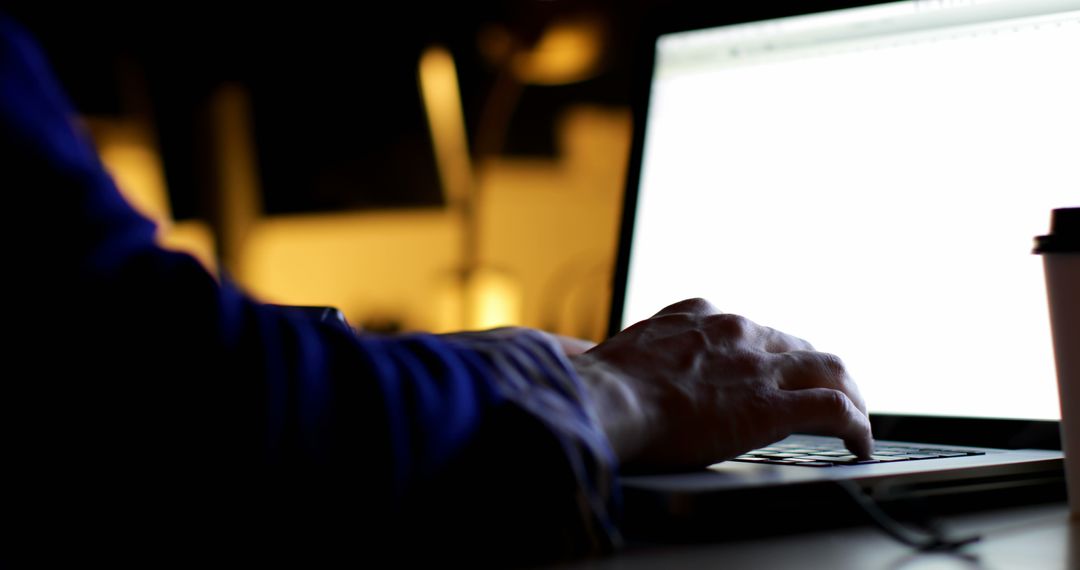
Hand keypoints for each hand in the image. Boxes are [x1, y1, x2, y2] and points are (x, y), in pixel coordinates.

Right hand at [571, 298, 871, 469]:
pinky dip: (856, 424)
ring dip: (848, 392)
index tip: (767, 369)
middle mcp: (736, 331)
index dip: (766, 351)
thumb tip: (629, 375)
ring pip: (829, 368)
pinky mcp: (773, 405)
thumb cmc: (602, 387)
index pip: (749, 328)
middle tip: (821, 395)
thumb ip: (646, 357)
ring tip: (855, 417)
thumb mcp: (624, 353)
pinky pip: (835, 409)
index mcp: (699, 316)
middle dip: (812, 370)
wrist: (606, 400)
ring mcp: (758, 366)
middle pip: (795, 345)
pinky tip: (858, 443)